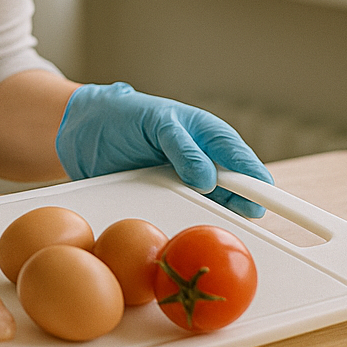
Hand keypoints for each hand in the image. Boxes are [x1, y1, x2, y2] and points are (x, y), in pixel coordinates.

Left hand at [54, 83, 272, 217]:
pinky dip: (192, 223)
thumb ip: (184, 147)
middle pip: (234, 187)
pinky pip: (186, 214)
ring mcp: (185, 182)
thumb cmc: (122, 115)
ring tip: (225, 226)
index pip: (240, 157)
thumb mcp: (155, 122)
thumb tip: (209, 179)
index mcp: (206, 134)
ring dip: (219, 215)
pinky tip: (195, 231)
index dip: (256, 178)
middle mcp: (202, 160)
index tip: (266, 197)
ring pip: (214, 204)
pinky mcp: (165, 200)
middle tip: (247, 216)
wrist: (80, 131)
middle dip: (243, 202)